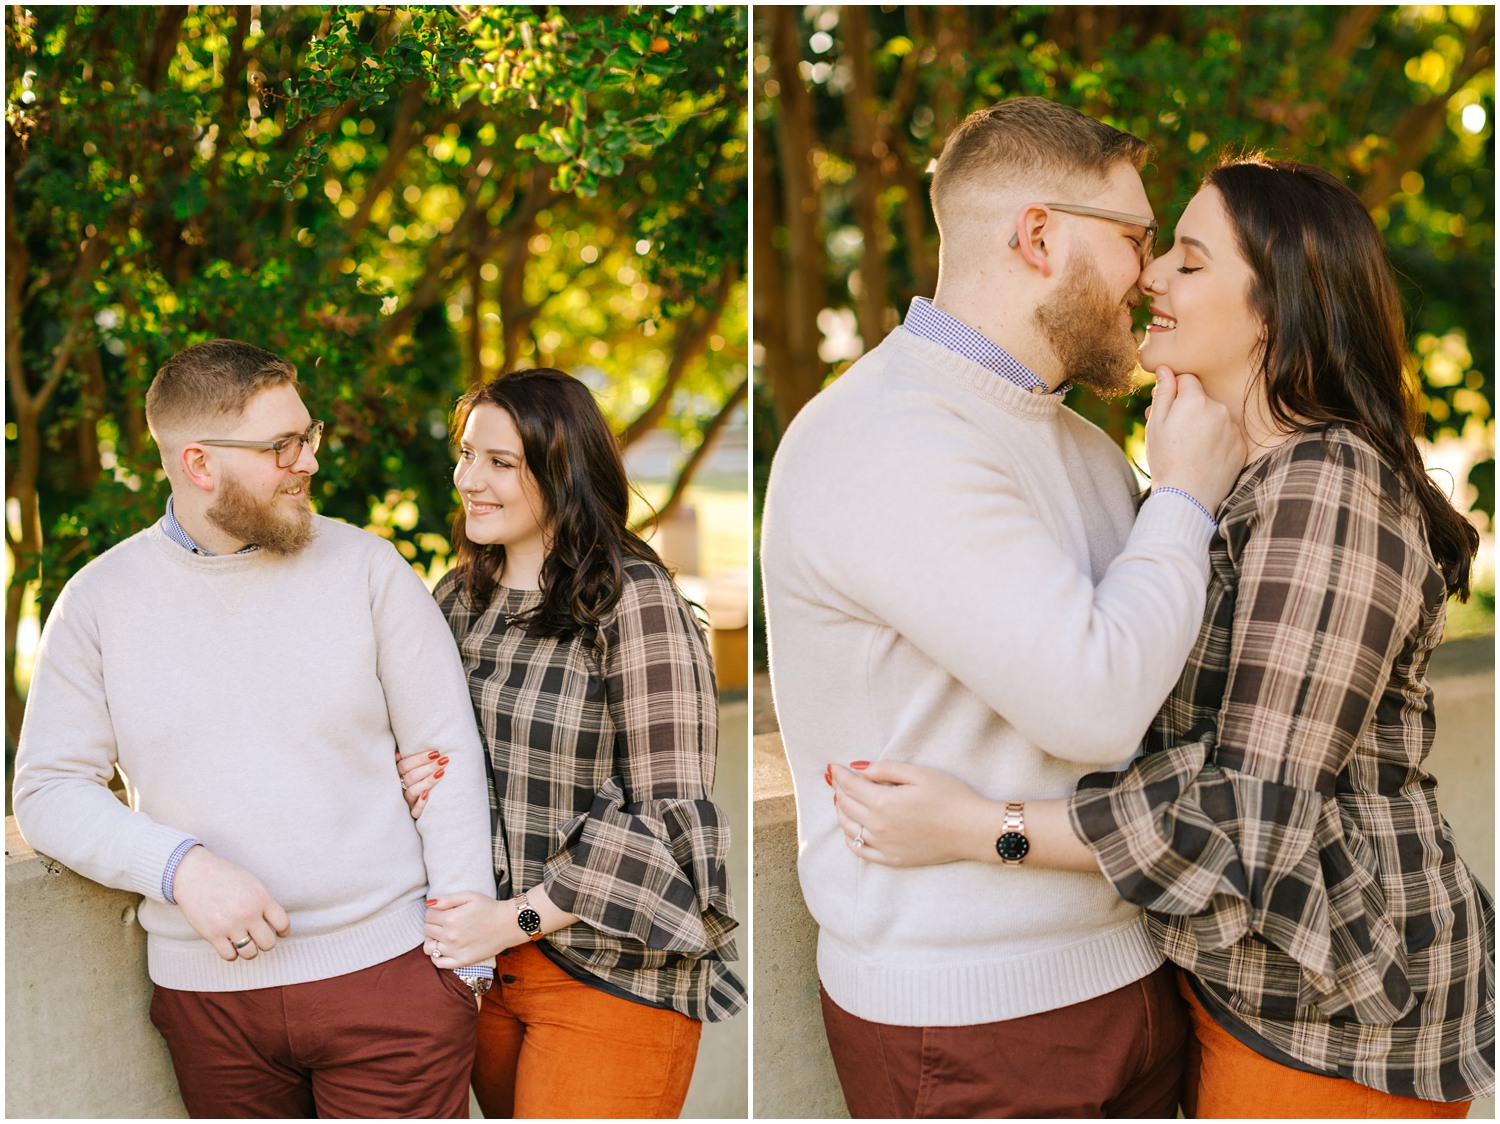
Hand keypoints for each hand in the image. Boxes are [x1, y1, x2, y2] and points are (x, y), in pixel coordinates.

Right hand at [172, 846, 290, 961]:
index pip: (282, 923)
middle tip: (259, 938)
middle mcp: (248, 913)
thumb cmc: (225, 878)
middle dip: (266, 943)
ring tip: (245, 943)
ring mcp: (230, 925)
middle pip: (268, 943)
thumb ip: (264, 903)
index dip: (283, 931)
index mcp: (261, 898)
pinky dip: (232, 954)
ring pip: (250, 953)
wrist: (194, 874)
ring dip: (249, 951)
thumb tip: (275, 924)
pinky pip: (230, 956)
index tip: (280, 933)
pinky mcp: (212, 934)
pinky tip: (230, 944)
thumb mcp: (252, 884)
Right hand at [396, 749, 447, 819]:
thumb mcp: (413, 768)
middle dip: (429, 767)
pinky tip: (427, 795)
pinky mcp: (413, 813)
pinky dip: (421, 803)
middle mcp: (401, 788)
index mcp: (398, 775)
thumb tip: (397, 753)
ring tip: (441, 773)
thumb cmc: (421, 779)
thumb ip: (407, 761)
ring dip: (427, 781)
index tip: (436, 753)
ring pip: (413, 791)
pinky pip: (415, 811)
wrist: (425, 801)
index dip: (419, 758)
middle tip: (443, 761)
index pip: (404, 765)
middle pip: (411, 777)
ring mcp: (407, 801)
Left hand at [423, 891, 508, 967]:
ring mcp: (455, 950)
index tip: (443, 911)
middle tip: (444, 921)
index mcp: (451, 918)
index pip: (428, 915)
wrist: (508, 924)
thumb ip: (447, 899)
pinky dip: (436, 956)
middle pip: (427, 930)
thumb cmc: (489, 907)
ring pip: (428, 947)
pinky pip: (438, 962)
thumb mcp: (469, 896)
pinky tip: (444, 948)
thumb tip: (428, 904)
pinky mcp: (462, 961)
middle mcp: (450, 936)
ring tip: (442, 935)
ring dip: (432, 940)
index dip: (434, 911)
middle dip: (433, 923)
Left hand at [829, 760, 998, 866]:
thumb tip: (859, 768)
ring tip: (843, 800)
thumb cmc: (950, 796)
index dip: (839, 774)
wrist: (973, 829)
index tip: (833, 766)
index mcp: (884, 802)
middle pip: (845, 805)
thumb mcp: (919, 773)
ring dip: (841, 812)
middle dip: (839, 789)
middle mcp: (879, 826)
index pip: (850, 786)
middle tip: (838, 779)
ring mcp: (885, 845)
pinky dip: (851, 839)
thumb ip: (885, 769)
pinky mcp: (893, 859)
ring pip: (849, 829)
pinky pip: (861, 851)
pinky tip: (853, 829)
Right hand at [1144, 366, 1246, 512]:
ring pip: (1216, 416)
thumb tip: (1166, 369)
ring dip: (1205, 424)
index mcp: (1195, 400)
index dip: (1175, 393)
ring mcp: (1233, 428)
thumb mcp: (1156, 424)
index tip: (1168, 410)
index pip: (1187, 379)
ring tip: (1190, 448)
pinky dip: (1217, 441)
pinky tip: (1204, 456)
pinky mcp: (1241, 446)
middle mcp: (1219, 408)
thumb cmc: (1166, 459)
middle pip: (1203, 398)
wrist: (1187, 497)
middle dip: (1190, 408)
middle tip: (1175, 433)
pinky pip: (1227, 434)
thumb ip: (1163, 392)